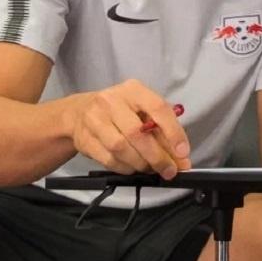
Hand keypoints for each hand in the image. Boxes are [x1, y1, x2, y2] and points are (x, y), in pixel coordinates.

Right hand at [68, 79, 190, 178]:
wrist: (78, 112)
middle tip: (169, 170)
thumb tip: (182, 159)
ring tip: (151, 169)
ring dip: (141, 164)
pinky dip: (125, 168)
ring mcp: (95, 119)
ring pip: (121, 148)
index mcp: (133, 90)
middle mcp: (112, 101)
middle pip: (137, 132)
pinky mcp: (84, 139)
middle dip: (157, 156)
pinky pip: (108, 160)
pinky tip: (133, 168)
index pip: (158, 108)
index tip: (183, 152)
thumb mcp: (142, 110)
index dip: (173, 132)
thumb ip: (162, 131)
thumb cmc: (119, 110)